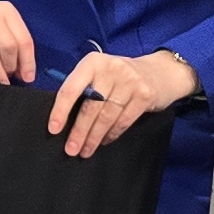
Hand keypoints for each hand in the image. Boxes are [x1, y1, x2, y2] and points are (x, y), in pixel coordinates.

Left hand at [46, 48, 199, 158]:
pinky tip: (105, 141)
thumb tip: (61, 118)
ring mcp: (130, 81)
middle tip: (70, 149)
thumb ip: (82, 88)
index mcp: (92, 62)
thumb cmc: (118, 77)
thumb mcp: (99, 73)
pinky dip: (112, 133)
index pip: (71, 88)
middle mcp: (111, 69)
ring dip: (94, 137)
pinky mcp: (145, 94)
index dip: (60, 111)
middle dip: (79, 131)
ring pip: (107, 116)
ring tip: (86, 150)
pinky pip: (124, 120)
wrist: (159, 72)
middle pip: (90, 106)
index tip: (54, 129)